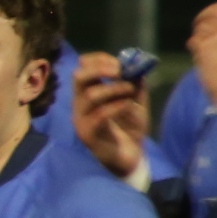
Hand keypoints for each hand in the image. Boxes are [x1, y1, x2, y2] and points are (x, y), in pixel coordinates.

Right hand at [70, 52, 151, 179]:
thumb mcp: (137, 102)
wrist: (130, 157)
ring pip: (90, 95)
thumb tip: (137, 66)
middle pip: (78, 77)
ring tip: (130, 90)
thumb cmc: (130, 128)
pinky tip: (129, 105)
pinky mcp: (87, 135)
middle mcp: (79, 104)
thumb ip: (136, 84)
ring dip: (114, 88)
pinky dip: (116, 106)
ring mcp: (81, 120)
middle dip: (100, 69)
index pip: (83, 68)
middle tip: (120, 71)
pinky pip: (99, 115)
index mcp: (88, 92)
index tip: (120, 62)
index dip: (99, 60)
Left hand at [189, 0, 216, 100]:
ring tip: (203, 49)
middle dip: (204, 18)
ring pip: (201, 27)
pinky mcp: (205, 44)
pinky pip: (193, 40)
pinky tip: (200, 58)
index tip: (212, 15)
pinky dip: (193, 49)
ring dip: (199, 37)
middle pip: (212, 12)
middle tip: (200, 28)